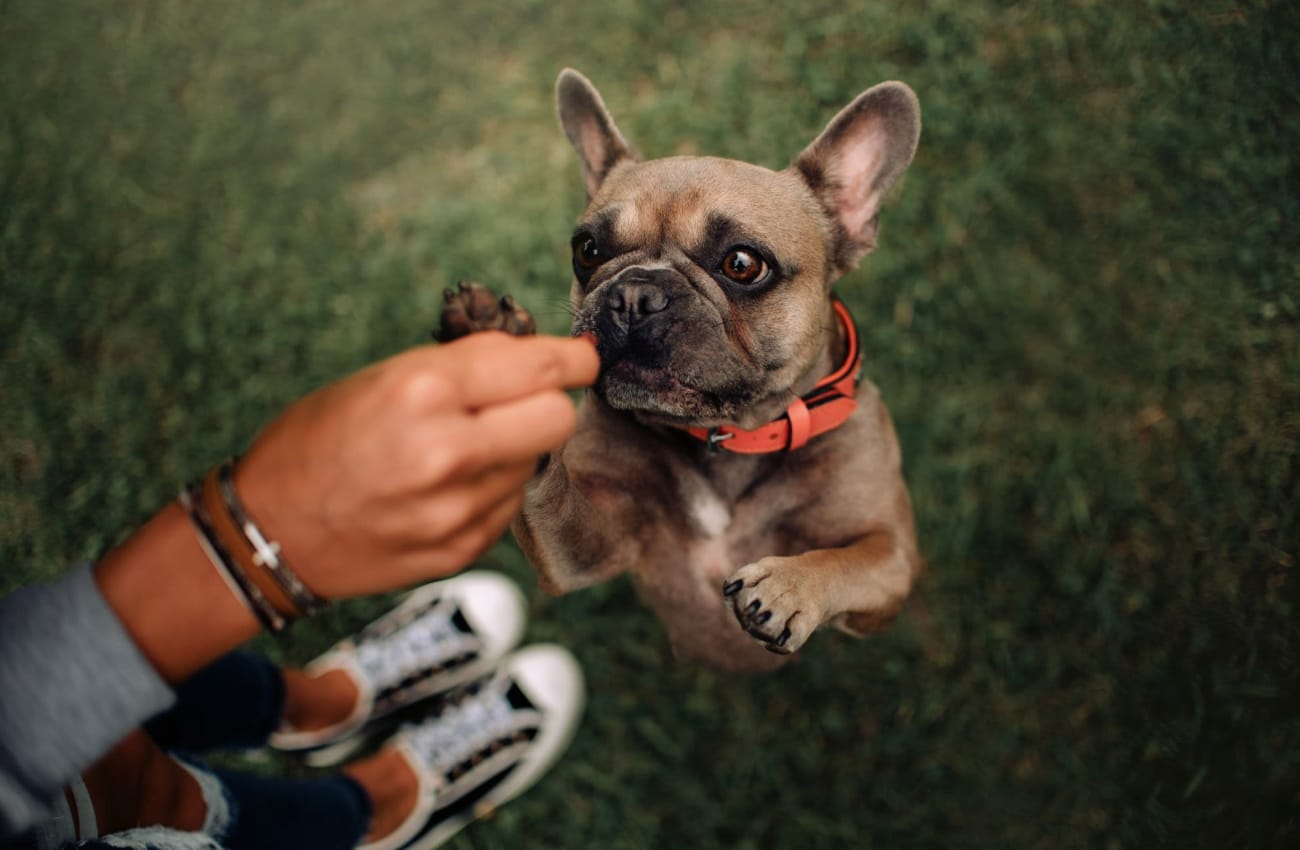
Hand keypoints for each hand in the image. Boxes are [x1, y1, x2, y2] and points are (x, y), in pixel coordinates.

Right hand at [233, 332, 597, 597]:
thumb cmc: (318, 441)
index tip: (583, 359)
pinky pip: (508, 505)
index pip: (539, 368)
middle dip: (547, 404)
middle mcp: (445, 452)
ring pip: (533, 463)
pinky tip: (444, 488)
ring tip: (455, 451)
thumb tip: (544, 355)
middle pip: (557, 419)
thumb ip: (466, 365)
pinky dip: (490, 489)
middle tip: (521, 401)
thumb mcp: (382, 378)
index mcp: (422, 392)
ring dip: (511, 449)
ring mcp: (455, 510)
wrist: (268, 533)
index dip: (573, 360)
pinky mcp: (460, 551)